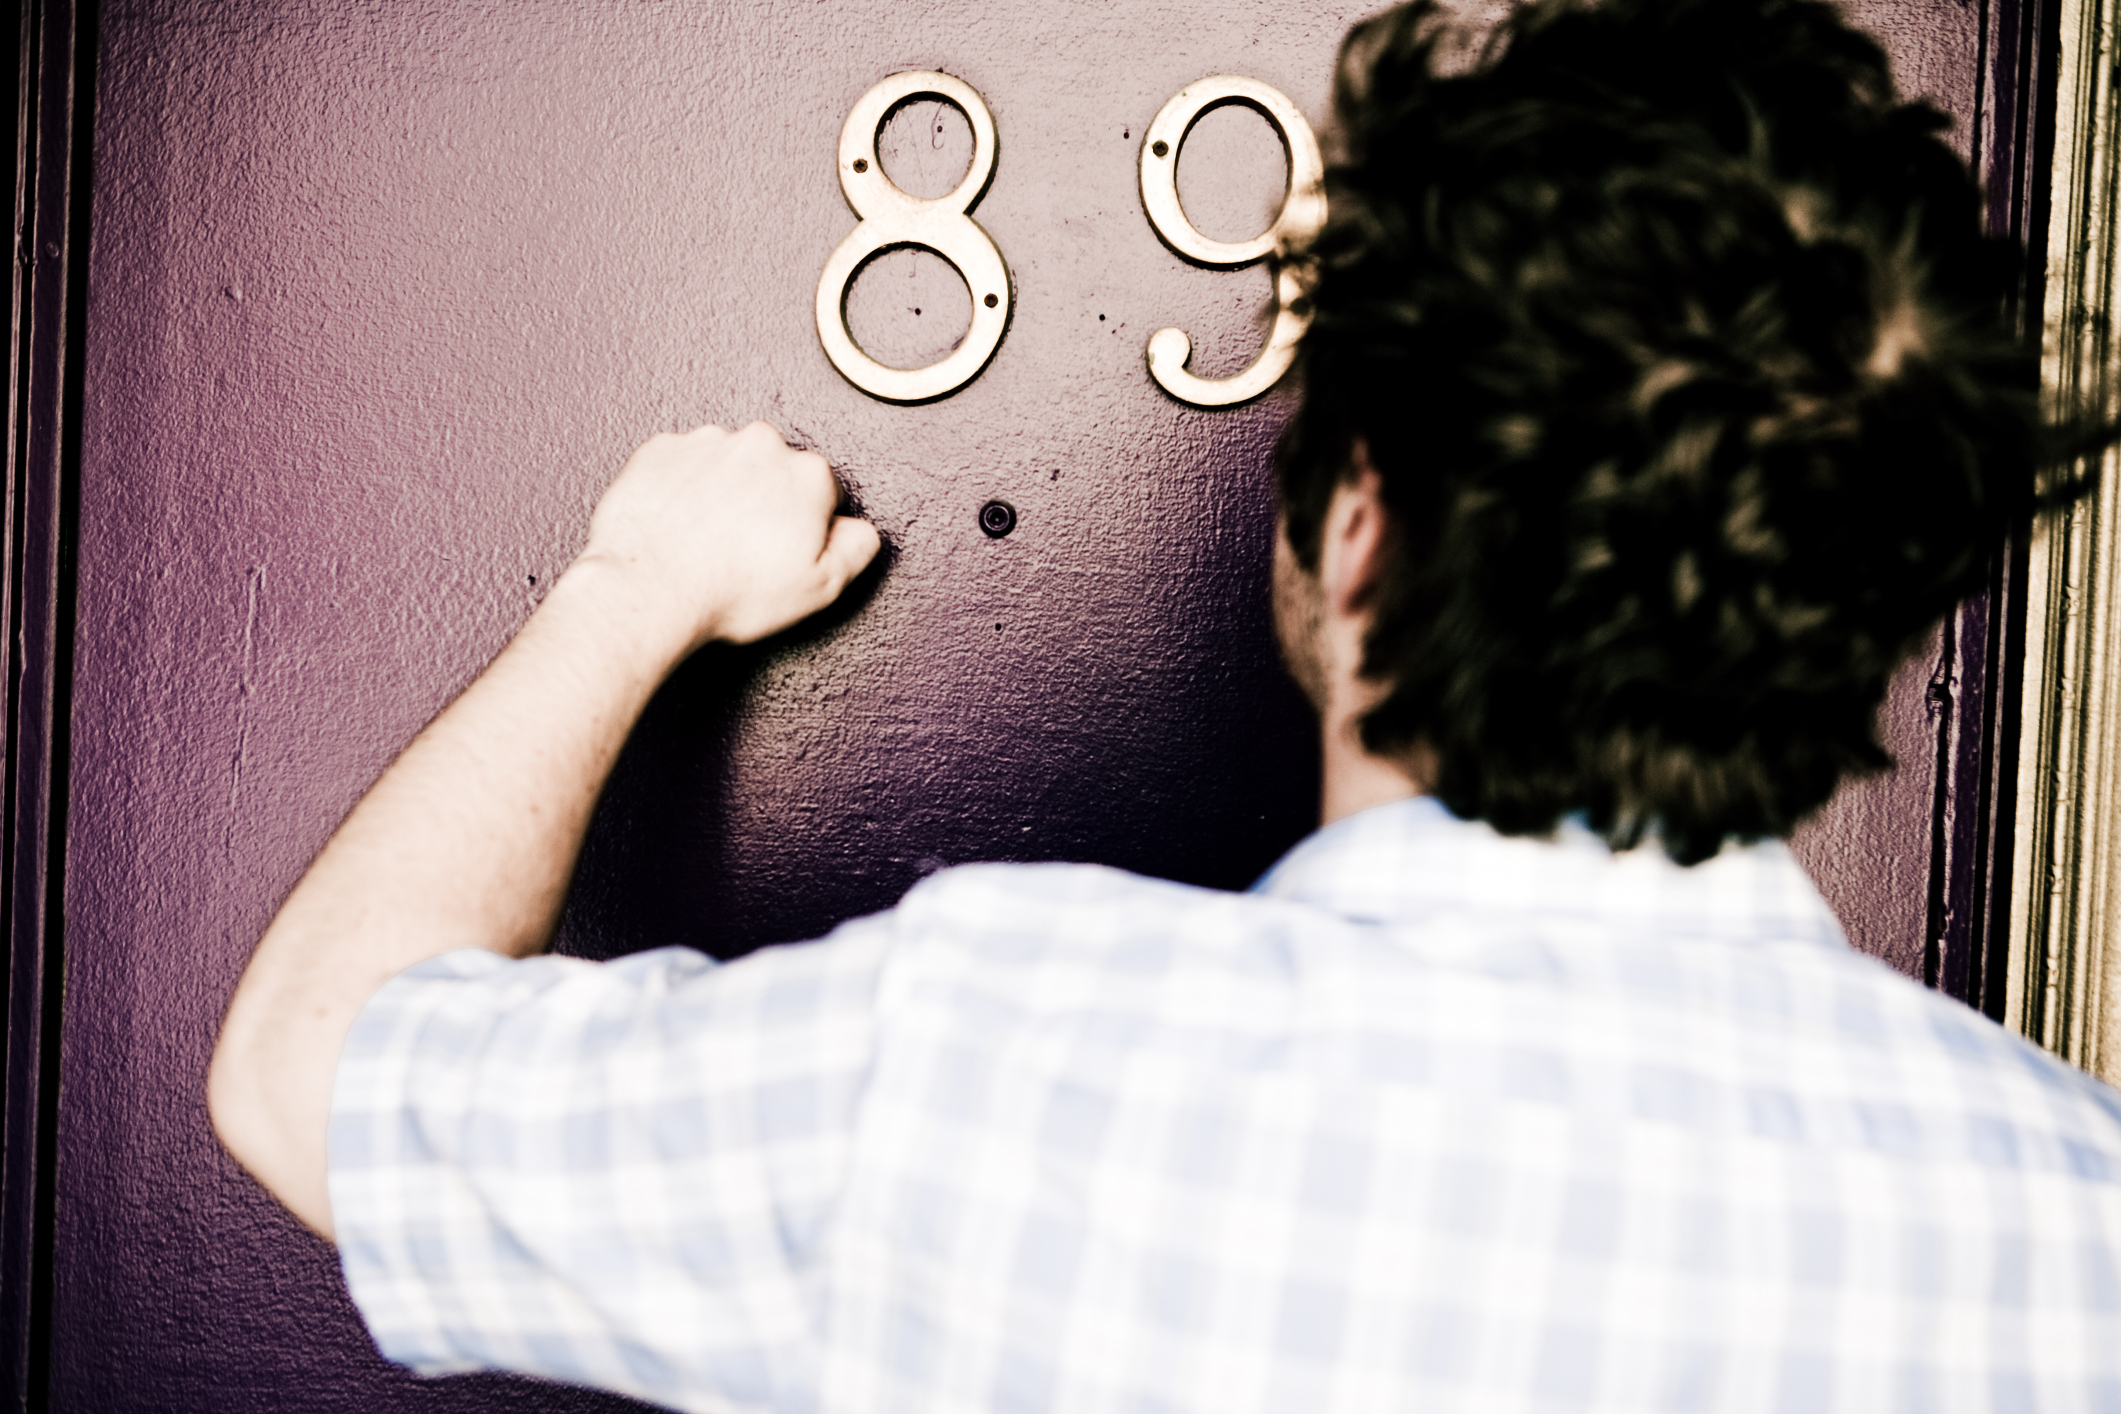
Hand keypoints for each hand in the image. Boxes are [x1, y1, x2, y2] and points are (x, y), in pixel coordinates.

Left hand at [567, 422, 881, 654]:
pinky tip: (677, 524)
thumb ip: (857, 548)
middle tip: (745, 548)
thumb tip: (859, 530)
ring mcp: (707, 443)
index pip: (822, 492)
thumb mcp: (821, 588)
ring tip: (706, 539)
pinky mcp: (661, 450)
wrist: (649, 588)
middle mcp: (761, 445)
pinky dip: (680, 487)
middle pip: (774, 470)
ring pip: (726, 463)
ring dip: (722, 491)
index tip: (784, 551)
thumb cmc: (729, 591)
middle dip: (765, 500)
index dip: (806, 527)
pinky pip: (680, 464)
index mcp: (807, 474)